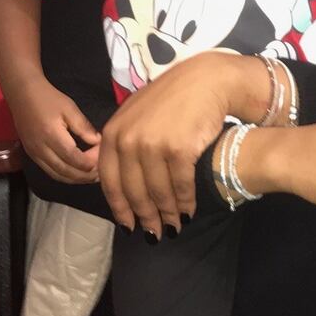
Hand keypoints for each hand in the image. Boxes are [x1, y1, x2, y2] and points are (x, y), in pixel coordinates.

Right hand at [6, 76, 99, 185]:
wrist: (22, 94)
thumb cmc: (48, 98)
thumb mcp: (70, 108)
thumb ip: (84, 127)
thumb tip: (98, 143)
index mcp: (51, 136)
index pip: (74, 158)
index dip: (90, 162)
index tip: (103, 158)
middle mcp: (41, 149)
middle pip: (66, 172)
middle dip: (85, 176)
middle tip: (102, 174)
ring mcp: (34, 154)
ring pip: (57, 175)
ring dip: (76, 179)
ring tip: (92, 177)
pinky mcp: (32, 155)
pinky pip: (50, 172)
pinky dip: (65, 176)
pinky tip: (76, 173)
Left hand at [96, 53, 265, 235]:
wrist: (205, 80)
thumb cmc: (171, 99)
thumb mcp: (136, 116)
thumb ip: (123, 143)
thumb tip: (121, 182)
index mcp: (113, 133)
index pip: (110, 182)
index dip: (120, 209)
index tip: (128, 227)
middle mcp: (128, 140)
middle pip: (134, 192)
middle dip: (145, 218)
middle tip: (154, 235)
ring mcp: (153, 145)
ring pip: (158, 192)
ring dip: (167, 215)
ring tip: (174, 227)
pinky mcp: (179, 149)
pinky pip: (180, 186)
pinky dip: (185, 203)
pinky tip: (189, 212)